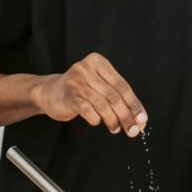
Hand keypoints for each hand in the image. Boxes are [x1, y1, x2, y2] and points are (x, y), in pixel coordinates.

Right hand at [33, 52, 147, 136]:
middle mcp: (87, 68)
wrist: (50, 92)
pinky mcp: (69, 95)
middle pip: (114, 96)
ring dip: (113, 120)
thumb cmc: (80, 90)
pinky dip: (96, 119)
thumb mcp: (98, 85)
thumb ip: (117, 97)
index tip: (142, 119)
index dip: (134, 104)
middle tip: (133, 130)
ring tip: (115, 128)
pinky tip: (97, 121)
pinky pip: (88, 110)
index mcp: (98, 62)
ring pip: (103, 104)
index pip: (122, 85)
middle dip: (126, 115)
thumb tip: (138, 119)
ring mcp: (76, 82)